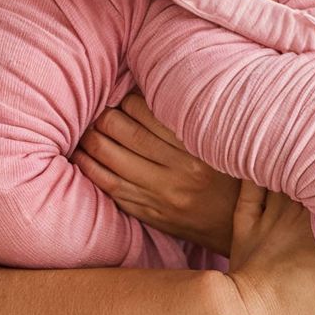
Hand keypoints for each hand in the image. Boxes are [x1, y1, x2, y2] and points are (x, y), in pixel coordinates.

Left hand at [73, 91, 239, 253]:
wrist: (232, 222)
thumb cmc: (226, 174)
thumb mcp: (216, 143)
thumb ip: (187, 120)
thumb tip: (150, 92)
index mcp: (196, 150)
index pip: (152, 117)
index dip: (130, 102)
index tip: (123, 96)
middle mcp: (178, 174)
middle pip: (129, 137)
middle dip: (106, 119)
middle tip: (98, 109)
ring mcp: (160, 197)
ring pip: (114, 164)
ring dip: (92, 143)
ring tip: (85, 129)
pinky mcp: (149, 214)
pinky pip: (112, 189)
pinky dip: (92, 171)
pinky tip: (81, 157)